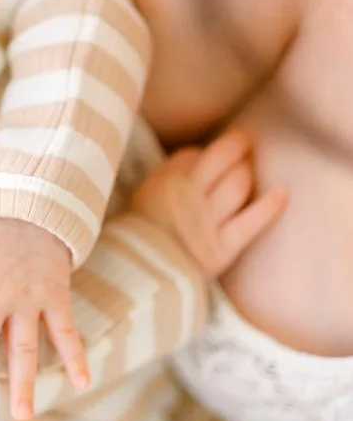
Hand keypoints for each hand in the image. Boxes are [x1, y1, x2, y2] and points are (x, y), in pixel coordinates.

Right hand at [132, 129, 287, 277]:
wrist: (139, 279)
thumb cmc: (137, 238)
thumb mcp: (141, 197)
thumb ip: (165, 178)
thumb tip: (193, 159)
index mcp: (162, 181)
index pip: (193, 154)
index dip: (203, 155)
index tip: (207, 161)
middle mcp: (187, 195)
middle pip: (222, 158)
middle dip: (237, 145)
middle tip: (245, 141)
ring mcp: (207, 221)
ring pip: (238, 184)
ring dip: (248, 172)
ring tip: (249, 171)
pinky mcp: (223, 247)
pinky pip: (253, 221)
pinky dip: (271, 205)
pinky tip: (284, 191)